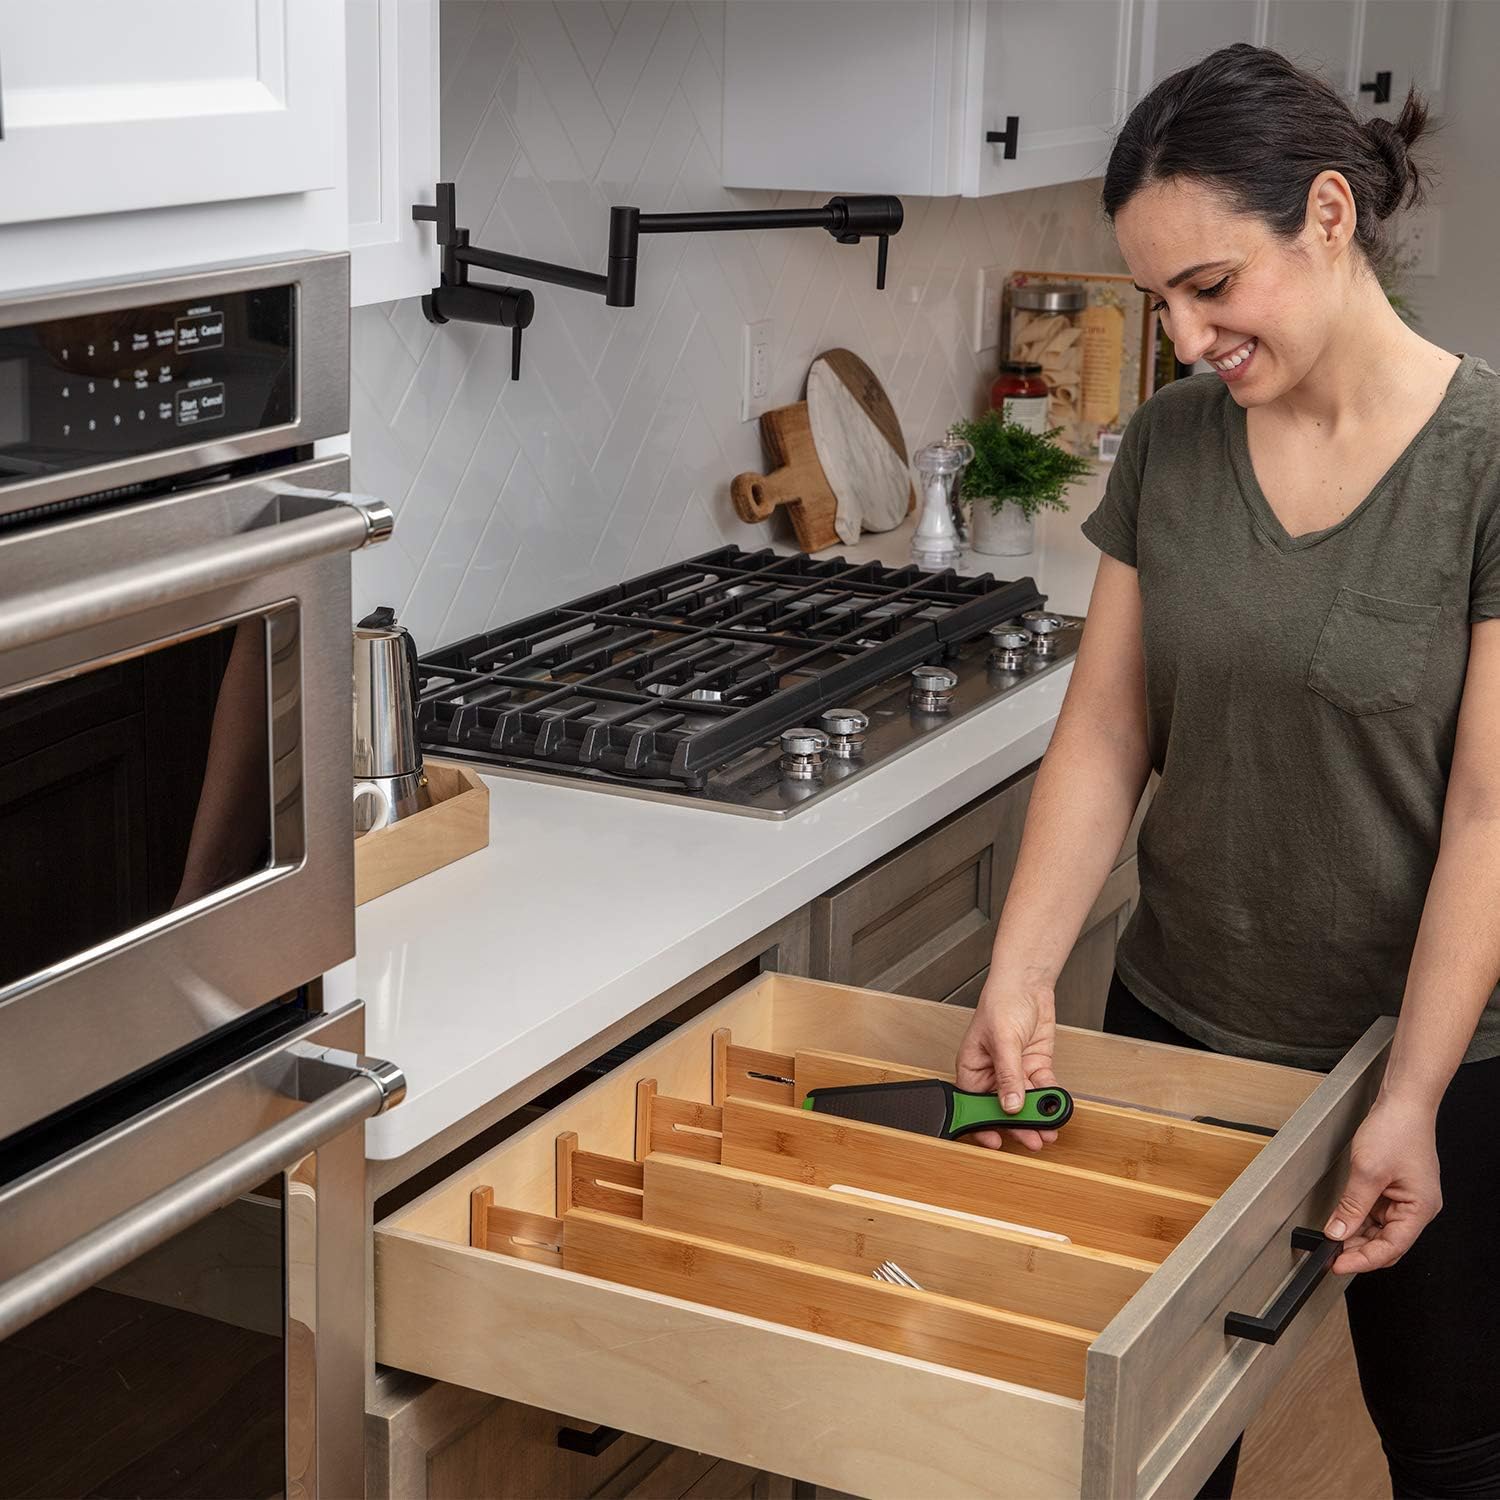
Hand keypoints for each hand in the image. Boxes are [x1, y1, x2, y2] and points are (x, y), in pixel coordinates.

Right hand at [954, 970, 1059, 1151]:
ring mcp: (1015, 1071)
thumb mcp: (1003, 1040)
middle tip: (1033, 1140)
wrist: (1028, 983)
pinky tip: (1058, 1105)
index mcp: (972, 1068)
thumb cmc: (1001, 1001)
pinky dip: (1051, 1098)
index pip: (973, 1104)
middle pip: (1003, 1108)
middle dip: (1019, 1125)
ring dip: (1038, 1116)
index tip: (996, 1141)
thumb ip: (1008, 1075)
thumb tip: (1009, 1105)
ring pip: (1026, 1102)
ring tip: (1050, 1129)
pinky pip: (1043, 1088)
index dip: (982, 1125)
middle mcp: (993, 1073)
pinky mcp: (1034, 1066)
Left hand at [1324, 1096, 1441, 1273]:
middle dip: (1359, 1250)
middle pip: (1387, 1242)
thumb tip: (1338, 1232)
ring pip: (1379, 1228)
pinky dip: (1359, 1217)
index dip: (1364, 1260)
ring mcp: (1405, 1197)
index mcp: (1420, 1209)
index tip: (1338, 1265)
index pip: (1391, 1248)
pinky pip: (1376, 1211)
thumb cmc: (1397, 1129)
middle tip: (1331, 1254)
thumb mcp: (1368, 1171)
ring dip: (1357, 1234)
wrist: (1402, 1102)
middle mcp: (1416, 1207)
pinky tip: (1342, 1219)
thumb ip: (1352, 1206)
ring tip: (1333, 1238)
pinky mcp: (1394, 1187)